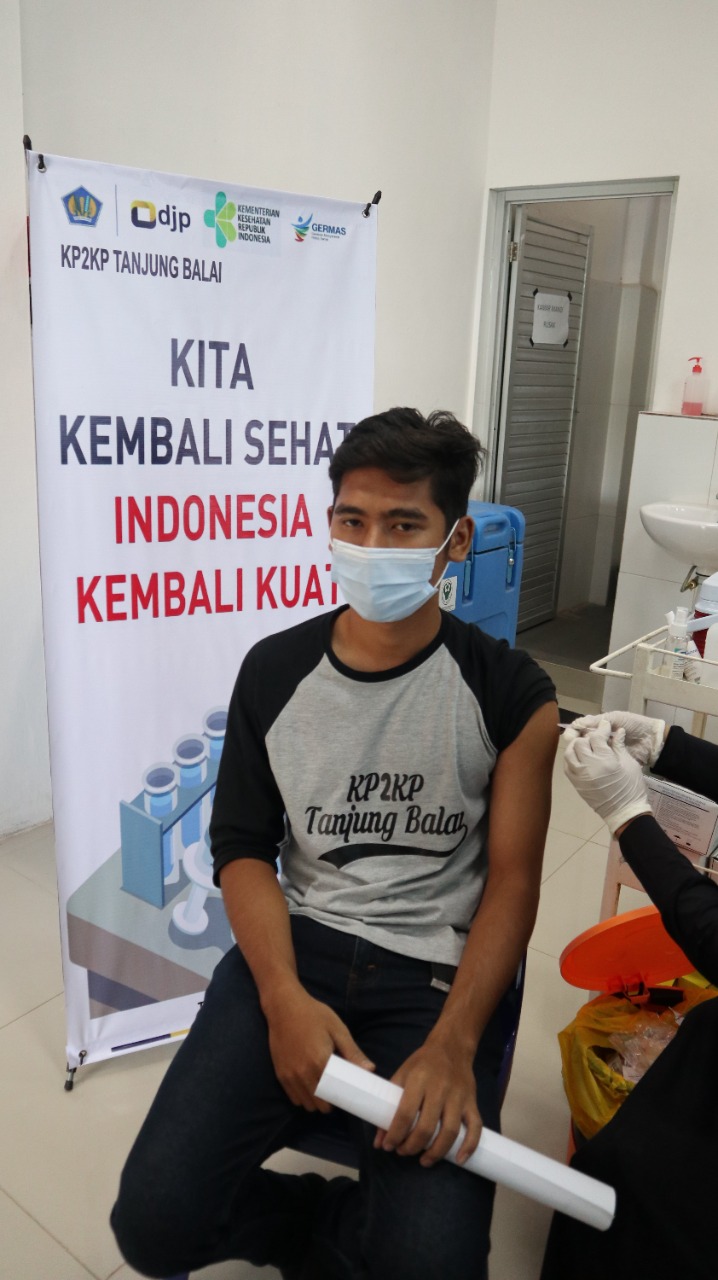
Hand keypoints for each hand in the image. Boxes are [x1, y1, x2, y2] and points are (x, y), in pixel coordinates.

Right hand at [264, 986, 373, 1111]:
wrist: (283, 1006)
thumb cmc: (314, 1014)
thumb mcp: (337, 1029)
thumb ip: (353, 1052)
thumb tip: (370, 1069)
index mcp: (320, 1062)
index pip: (334, 1094)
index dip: (342, 1099)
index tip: (348, 1095)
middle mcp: (303, 1073)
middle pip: (320, 1104)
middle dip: (330, 1102)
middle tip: (337, 1091)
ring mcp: (290, 1076)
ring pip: (306, 1104)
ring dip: (316, 1102)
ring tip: (323, 1089)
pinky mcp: (280, 1074)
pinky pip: (293, 1098)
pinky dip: (303, 1097)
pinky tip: (309, 1086)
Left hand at [374, 1039, 480, 1167]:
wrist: (452, 1046)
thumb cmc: (422, 1063)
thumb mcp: (402, 1075)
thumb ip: (389, 1105)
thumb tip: (379, 1141)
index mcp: (418, 1079)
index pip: (405, 1114)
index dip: (395, 1134)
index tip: (388, 1146)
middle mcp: (440, 1088)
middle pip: (426, 1127)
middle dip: (412, 1146)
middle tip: (404, 1152)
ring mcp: (458, 1096)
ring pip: (450, 1132)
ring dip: (436, 1152)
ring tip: (424, 1161)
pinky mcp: (472, 1102)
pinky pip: (475, 1127)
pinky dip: (469, 1146)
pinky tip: (459, 1159)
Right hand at [563, 710, 664, 766]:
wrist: (651, 740)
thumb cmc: (634, 725)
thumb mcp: (615, 718)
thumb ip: (597, 721)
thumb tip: (576, 723)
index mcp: (599, 726)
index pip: (581, 728)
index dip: (574, 732)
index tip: (570, 736)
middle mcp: (599, 738)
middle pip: (582, 741)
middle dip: (577, 742)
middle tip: (576, 745)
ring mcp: (604, 751)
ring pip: (589, 752)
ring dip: (585, 751)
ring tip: (585, 752)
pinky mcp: (610, 761)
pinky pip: (599, 761)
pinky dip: (594, 761)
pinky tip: (592, 761)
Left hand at [563, 718, 652, 834]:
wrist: (624, 812)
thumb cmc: (631, 788)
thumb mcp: (629, 764)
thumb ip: (619, 746)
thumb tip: (616, 730)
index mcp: (605, 761)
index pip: (596, 737)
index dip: (601, 729)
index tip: (605, 725)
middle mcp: (589, 767)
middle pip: (580, 743)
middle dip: (588, 738)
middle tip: (597, 739)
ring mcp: (579, 776)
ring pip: (569, 753)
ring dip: (576, 747)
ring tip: (586, 746)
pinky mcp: (575, 784)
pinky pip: (567, 766)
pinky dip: (571, 758)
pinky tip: (580, 757)